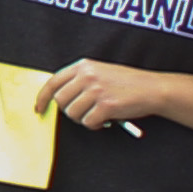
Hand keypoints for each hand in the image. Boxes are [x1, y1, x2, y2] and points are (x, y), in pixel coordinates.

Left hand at [34, 59, 165, 131]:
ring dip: (83, 119)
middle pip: (61, 101)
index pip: (52, 82)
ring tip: (97, 115)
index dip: (42, 98)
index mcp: (83, 66)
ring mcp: (96, 90)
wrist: (153, 88)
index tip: (39, 108)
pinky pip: (88, 122)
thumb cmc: (127, 83)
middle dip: (69, 111)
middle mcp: (87, 76)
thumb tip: (57, 97)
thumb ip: (79, 80)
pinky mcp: (106, 105)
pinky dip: (94, 125)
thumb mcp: (100, 72)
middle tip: (84, 113)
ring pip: (73, 113)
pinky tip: (105, 120)